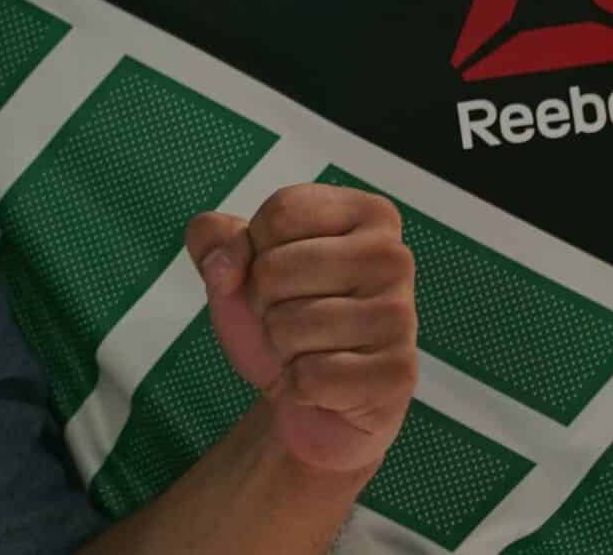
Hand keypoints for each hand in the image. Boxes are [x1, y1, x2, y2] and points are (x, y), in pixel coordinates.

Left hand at [182, 185, 416, 476]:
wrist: (314, 400)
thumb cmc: (284, 316)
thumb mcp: (236, 267)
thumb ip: (212, 240)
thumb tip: (223, 261)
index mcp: (366, 214)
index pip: (280, 213)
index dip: (255, 249)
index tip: (279, 272)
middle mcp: (393, 256)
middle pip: (275, 268)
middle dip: (263, 303)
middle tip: (291, 317)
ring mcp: (400, 316)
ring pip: (287, 326)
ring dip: (280, 346)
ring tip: (307, 348)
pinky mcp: (397, 374)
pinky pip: (310, 377)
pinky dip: (299, 386)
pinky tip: (324, 384)